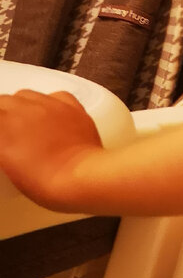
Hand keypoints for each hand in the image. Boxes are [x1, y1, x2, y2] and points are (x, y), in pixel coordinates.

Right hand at [0, 90, 103, 210]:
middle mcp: (22, 110)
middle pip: (4, 101)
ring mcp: (47, 105)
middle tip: (12, 130)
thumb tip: (8, 142)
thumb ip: (5, 147)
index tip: (6, 134)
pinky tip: (54, 115)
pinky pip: (56, 95)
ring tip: (30, 122)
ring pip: (26, 94)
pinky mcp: (70, 107)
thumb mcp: (11, 168)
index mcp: (3, 127)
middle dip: (5, 114)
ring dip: (24, 105)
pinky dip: (52, 103)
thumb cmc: (45, 183)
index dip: (2, 125)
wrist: (80, 177)